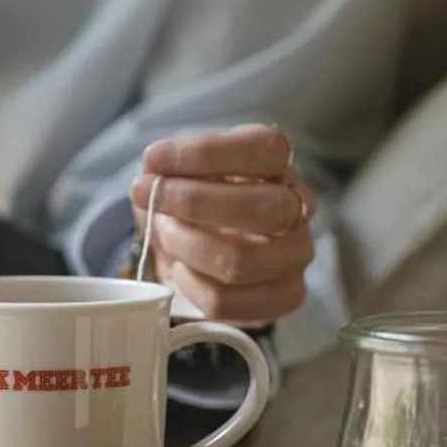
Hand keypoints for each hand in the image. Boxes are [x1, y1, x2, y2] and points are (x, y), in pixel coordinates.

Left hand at [129, 124, 314, 326]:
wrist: (202, 256)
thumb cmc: (196, 207)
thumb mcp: (179, 176)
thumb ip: (167, 167)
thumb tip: (153, 168)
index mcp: (279, 164)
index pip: (263, 148)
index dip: (205, 153)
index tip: (154, 159)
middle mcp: (299, 208)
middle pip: (262, 207)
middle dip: (194, 202)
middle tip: (148, 196)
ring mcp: (296, 256)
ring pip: (240, 260)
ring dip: (186, 245)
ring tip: (164, 234)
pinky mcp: (284, 298)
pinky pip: (226, 299)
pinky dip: (190, 284)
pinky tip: (181, 269)